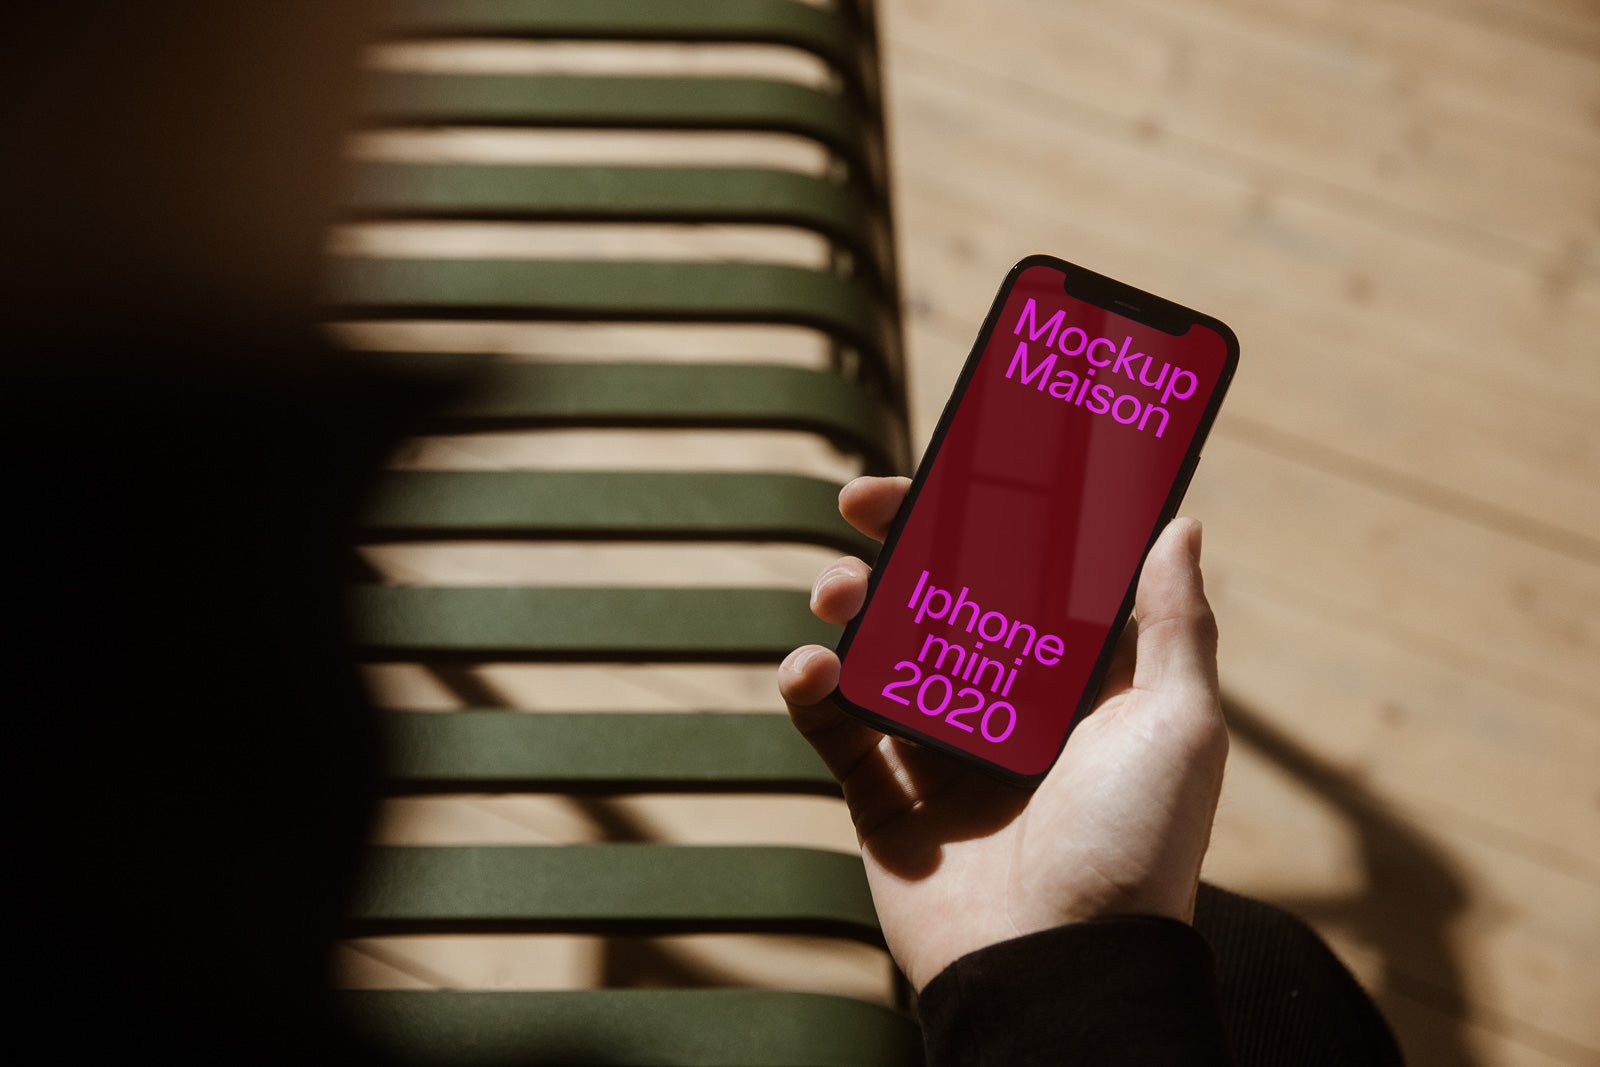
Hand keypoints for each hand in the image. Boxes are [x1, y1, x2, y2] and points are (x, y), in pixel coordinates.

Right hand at [778, 476, 1227, 991]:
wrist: (1058, 969)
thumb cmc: (1133, 847)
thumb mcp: (1178, 725)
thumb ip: (1172, 625)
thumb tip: (1180, 523)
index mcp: (1077, 686)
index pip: (1031, 579)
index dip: (996, 519)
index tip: (962, 465)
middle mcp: (1009, 712)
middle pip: (944, 603)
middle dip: (903, 546)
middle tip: (865, 502)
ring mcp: (942, 755)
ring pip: (884, 656)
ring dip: (853, 608)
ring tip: (835, 591)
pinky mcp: (886, 801)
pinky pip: (838, 733)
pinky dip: (813, 693)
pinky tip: (809, 667)